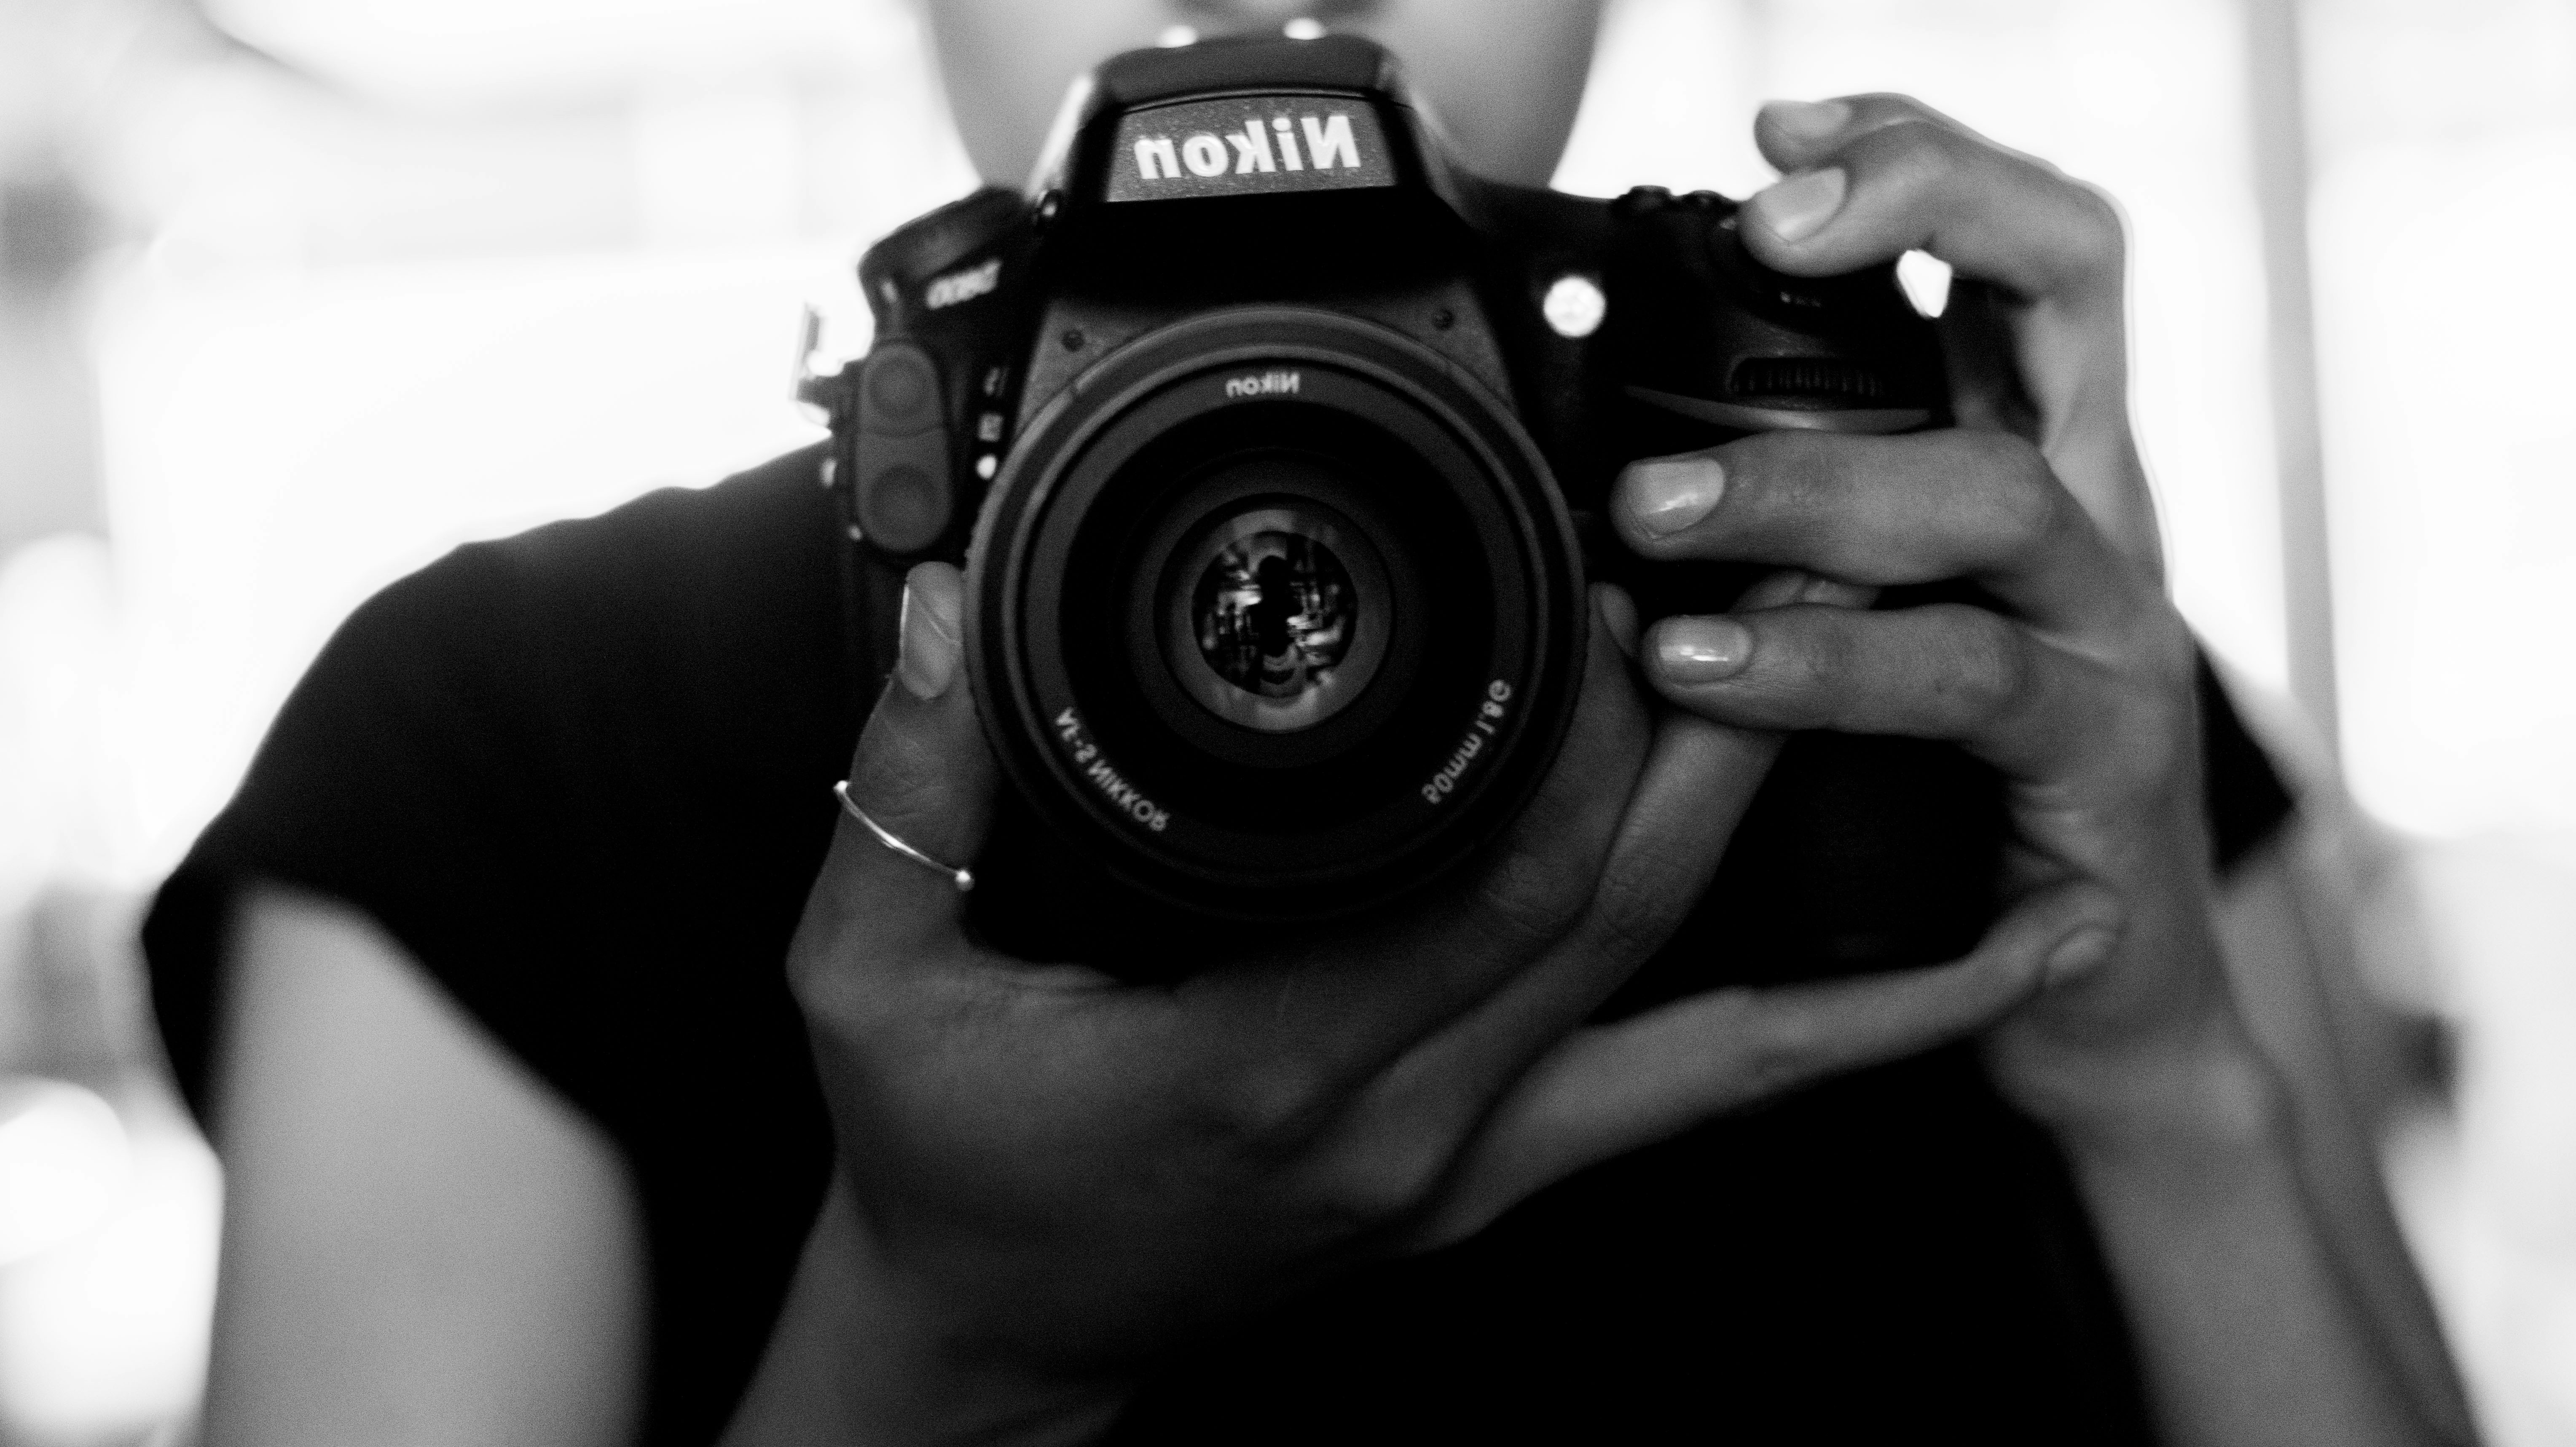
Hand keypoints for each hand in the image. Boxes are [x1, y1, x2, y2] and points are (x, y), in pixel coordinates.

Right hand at [774, 558, 2122, 1441]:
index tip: (1646, 577)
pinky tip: (1977, 973)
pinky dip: (1849, 1033)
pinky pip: (1699, 1098)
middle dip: (1740, 731)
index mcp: (1266, 1055)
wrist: (993, 1347)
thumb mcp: (865, 979)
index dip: (1590, 719)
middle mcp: (1400, 1119)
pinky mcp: (1492, 1185)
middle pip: (1625, 906)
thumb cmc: (944, 1166)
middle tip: (1825, 572)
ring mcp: (1466, 1167)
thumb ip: (904, 796)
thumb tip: (940, 617)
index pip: (1483, 864)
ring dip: (1833, 875)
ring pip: (1701, 1008)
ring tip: (1952, 737)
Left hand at [1616, 94, 2254, 1135]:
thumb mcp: (1883, 626)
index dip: (1926, 165)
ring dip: (1815, 490)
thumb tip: (1621, 462)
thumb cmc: (1953, 798)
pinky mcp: (2105, 764)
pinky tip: (1717, 677)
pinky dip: (1833, 670)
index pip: (2032, 249)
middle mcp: (2096, 523)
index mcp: (2040, 465)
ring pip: (1993, 499)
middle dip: (1892, 254)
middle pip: (2049, 309)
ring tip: (1658, 523)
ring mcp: (2116, 637)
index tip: (1786, 141)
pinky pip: (1970, 684)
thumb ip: (1807, 532)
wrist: (2084, 1001)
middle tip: (1748, 248)